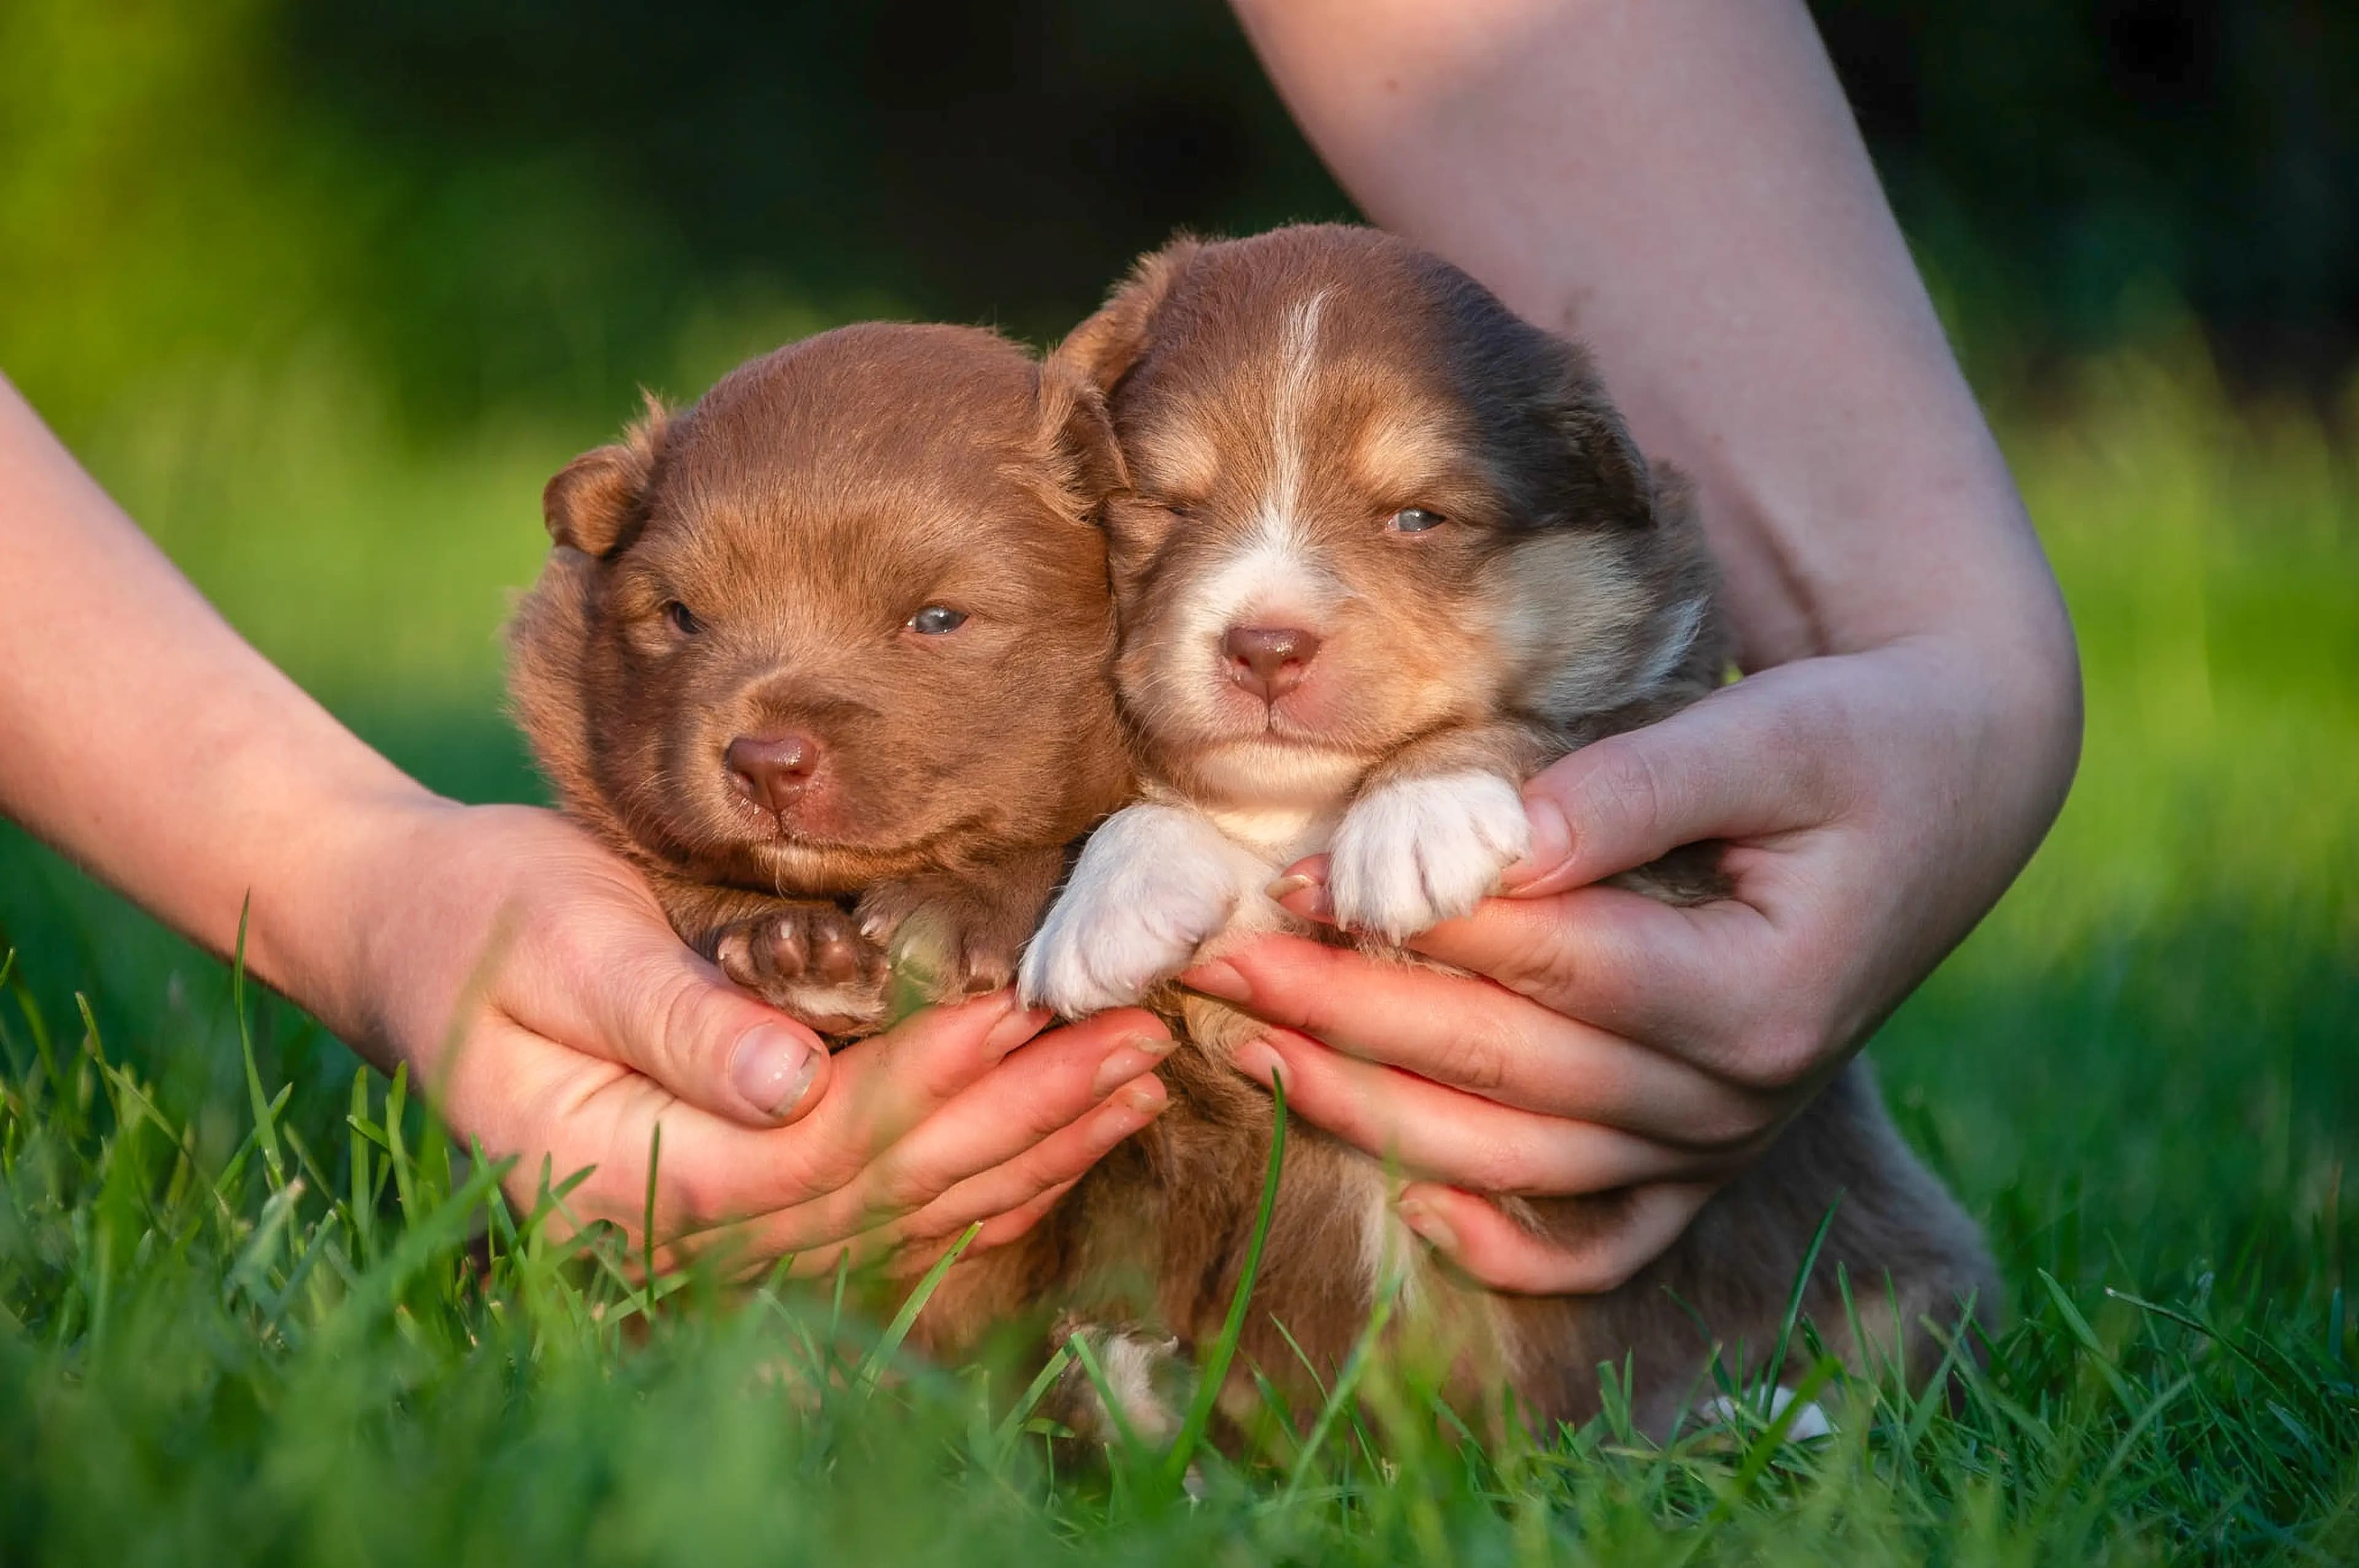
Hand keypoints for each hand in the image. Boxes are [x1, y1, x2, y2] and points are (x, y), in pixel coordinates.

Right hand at [314, 797, 1172, 1272]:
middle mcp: (674, 1230)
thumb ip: (671, 1018)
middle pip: (881, 1196)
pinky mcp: (748, 1193)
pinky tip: (1065, 1137)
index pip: (814, 1152)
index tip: (1026, 1007)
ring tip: (1136, 1084)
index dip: (929, 1084)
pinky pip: (881, 1210)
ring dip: (1027, 1153)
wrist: (418, 937)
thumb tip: (785, 1083)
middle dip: (1021, 1119)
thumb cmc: (483, 916)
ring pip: (899, 1217)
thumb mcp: (563, 943)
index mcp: (619, 1174)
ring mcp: (713, 1227)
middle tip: (1137, 1043)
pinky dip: (982, 1177)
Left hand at [1182, 638, 2075, 1291]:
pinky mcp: (1711, 1148)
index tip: (1291, 879)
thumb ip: (1631, 791)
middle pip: (1511, 1069)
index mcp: (1763, 990)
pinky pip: (1608, 1236)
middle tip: (1224, 971)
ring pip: (1526, 1159)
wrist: (1957, 785)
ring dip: (1378, 1115)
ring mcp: (1726, 1134)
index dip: (1413, 923)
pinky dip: (1515, 1245)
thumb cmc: (1859, 740)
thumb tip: (1486, 843)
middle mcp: (1744, 1090)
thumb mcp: (1773, 735)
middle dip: (1349, 1020)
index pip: (1552, 964)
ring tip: (1254, 1059)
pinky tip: (1418, 1215)